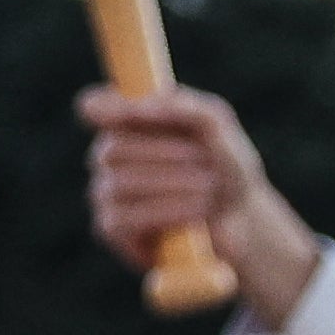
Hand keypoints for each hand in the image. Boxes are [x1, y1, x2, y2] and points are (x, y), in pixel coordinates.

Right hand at [78, 82, 318, 325]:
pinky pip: (125, 218)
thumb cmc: (224, 165)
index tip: (125, 112)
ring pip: (120, 183)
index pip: (92, 106)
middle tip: (206, 163)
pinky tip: (197, 213)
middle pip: (112, 148)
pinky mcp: (111, 228)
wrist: (242, 217)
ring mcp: (104, 192)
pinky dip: (167, 212)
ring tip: (210, 188)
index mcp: (127, 122)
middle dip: (166, 154)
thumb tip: (141, 107)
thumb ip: (185, 107)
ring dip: (174, 184)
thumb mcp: (218, 128)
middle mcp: (108, 155)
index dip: (103, 108)